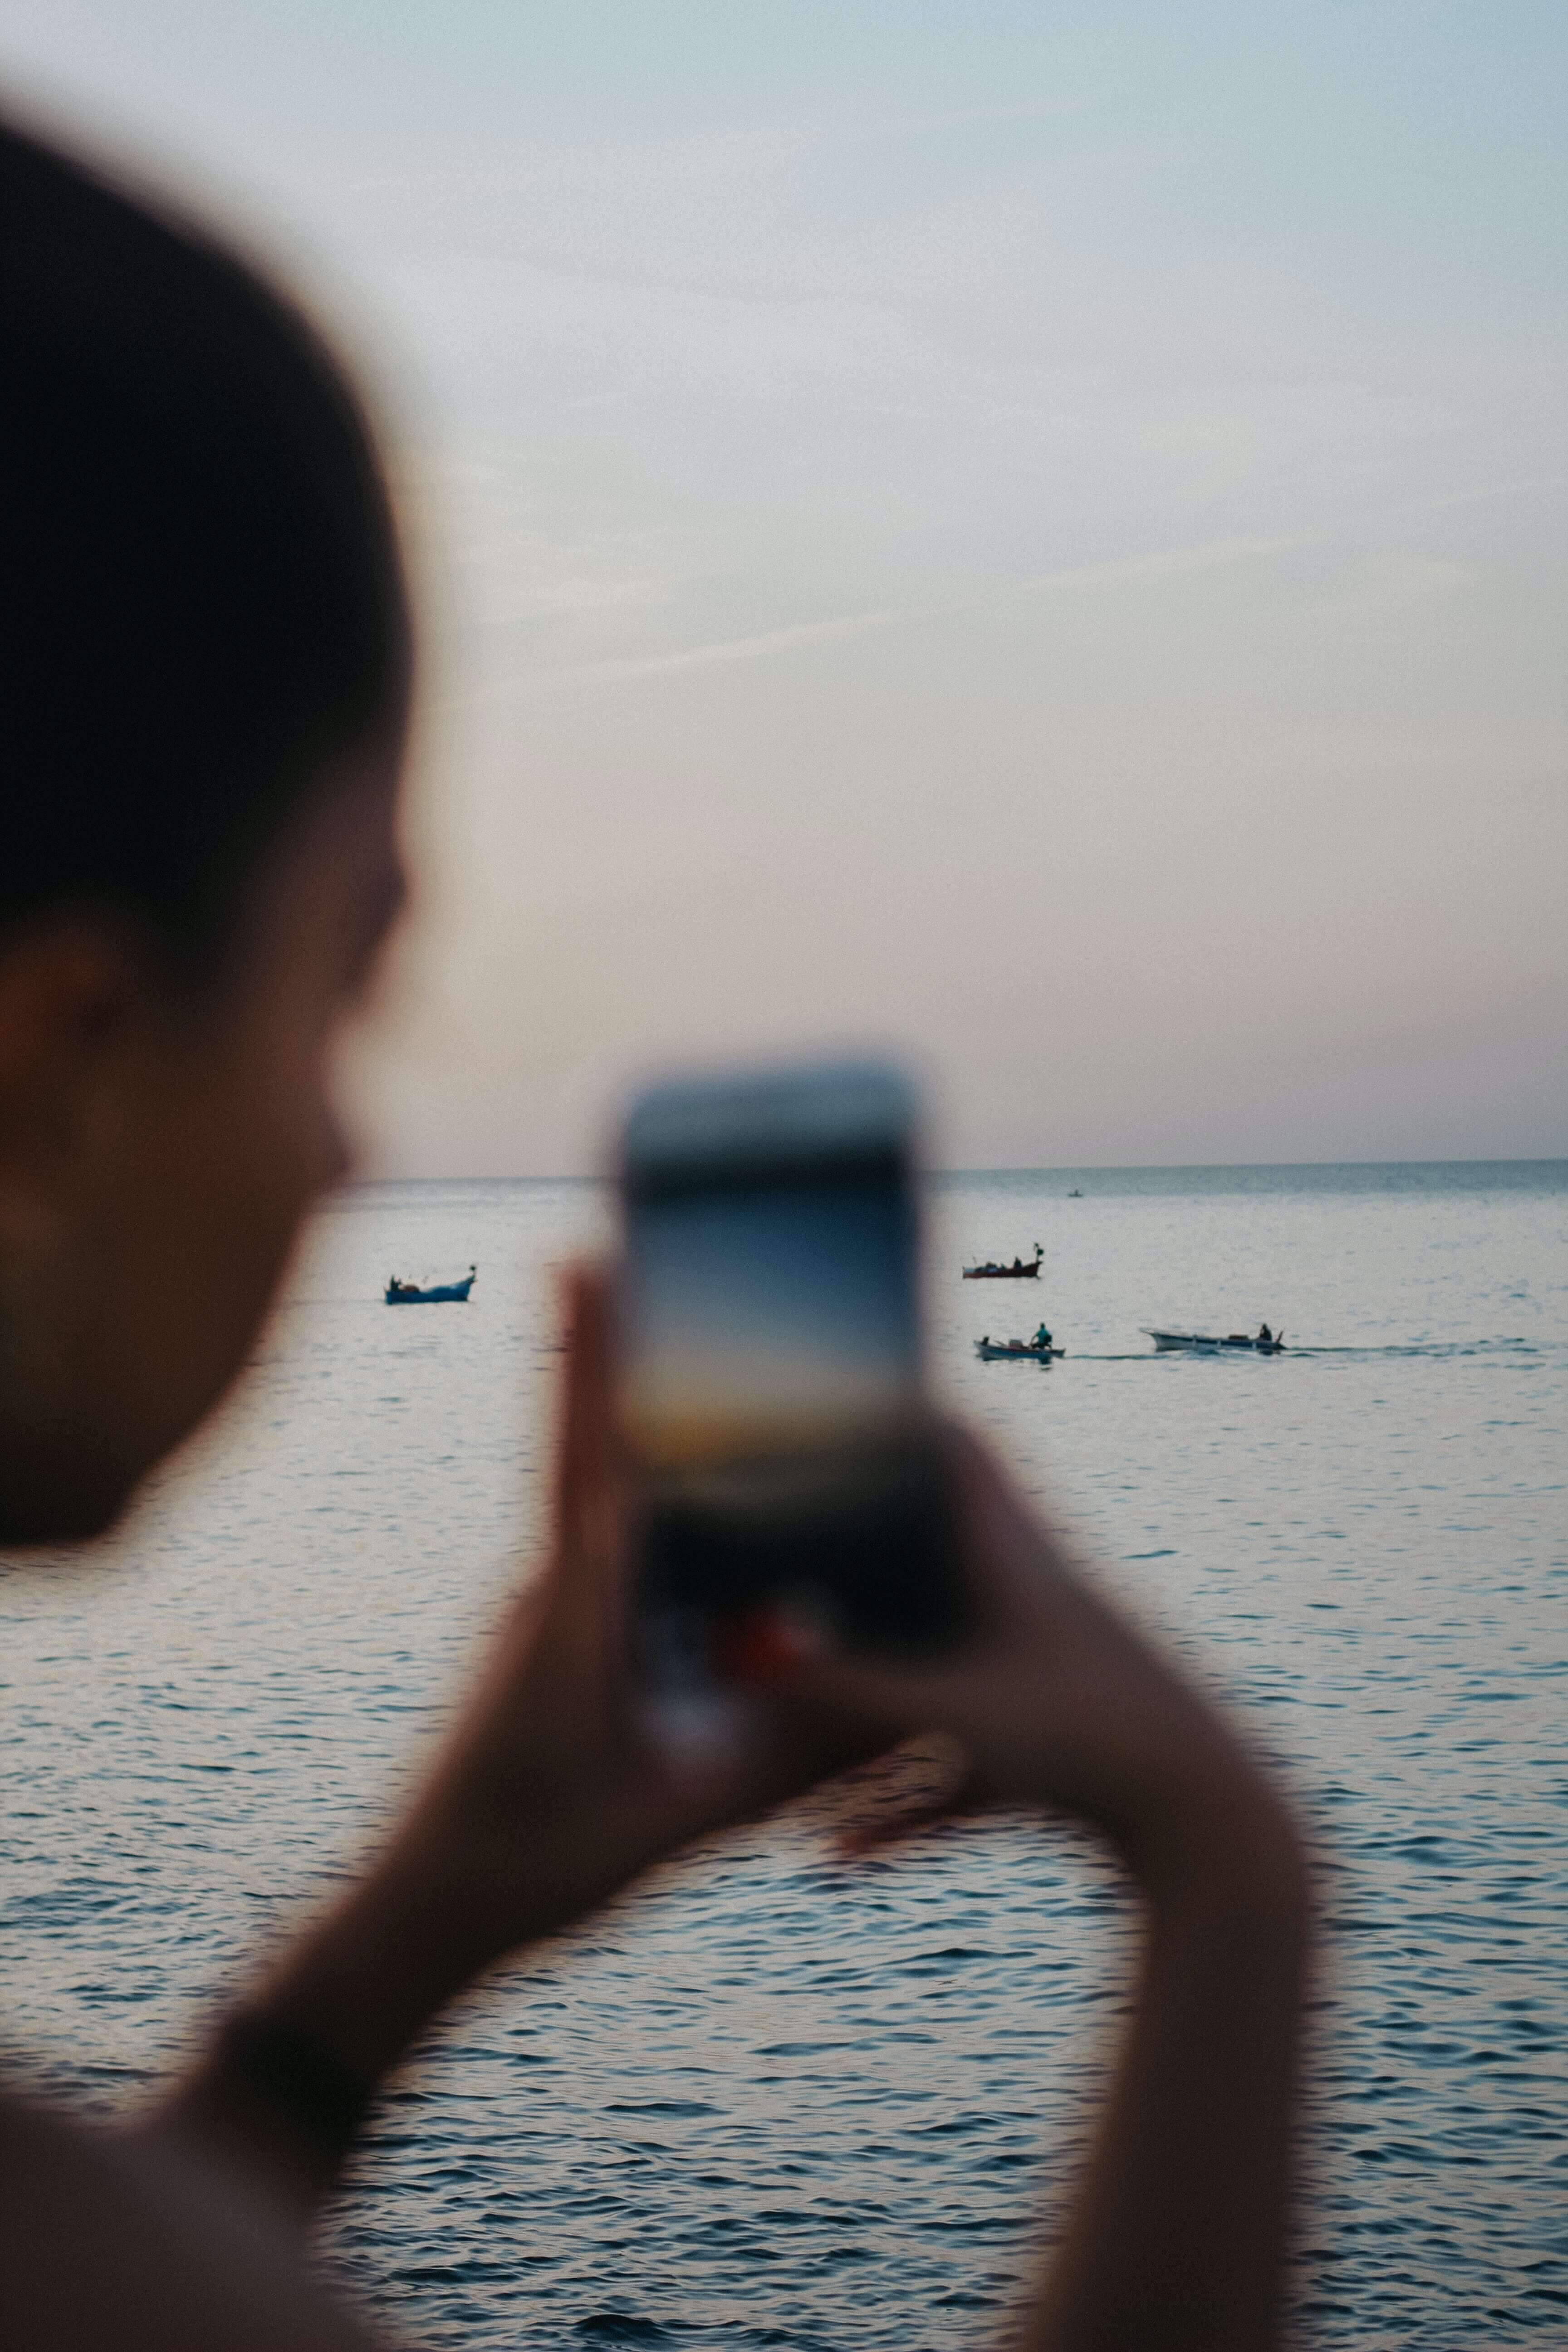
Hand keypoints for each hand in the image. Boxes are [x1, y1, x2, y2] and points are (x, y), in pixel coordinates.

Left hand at [302, 1267, 878, 2027]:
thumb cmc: (529, 1873)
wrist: (419, 1917)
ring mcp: (541, 1608)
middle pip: (586, 1442)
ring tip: (681, 1333)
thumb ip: (774, 1763)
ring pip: (593, 1489)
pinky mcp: (549, 1635)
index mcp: (570, 1617)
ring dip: (624, 1410)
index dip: (595, 1358)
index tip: (592, 1260)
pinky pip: (600, 1538)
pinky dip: (636, 1486)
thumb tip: (877, 1698)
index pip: (590, 1460)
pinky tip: (686, 1480)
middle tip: (638, 1243)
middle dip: (613, 1344)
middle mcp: (547, 1590)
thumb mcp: (670, 1828)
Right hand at [777, 1428, 1298, 1900]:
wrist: (1218, 1837)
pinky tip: (844, 1853)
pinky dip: (908, 1800)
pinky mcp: (1060, 1752)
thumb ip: (843, 1691)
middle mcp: (1035, 1606)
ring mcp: (1049, 1679)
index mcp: (1019, 1561)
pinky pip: (964, 1764)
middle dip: (861, 1563)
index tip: (839, 1397)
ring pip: (944, 1673)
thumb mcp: (955, 1713)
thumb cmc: (1094, 1748)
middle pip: (937, 1560)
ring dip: (871, 1707)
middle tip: (780, 1557)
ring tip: (787, 1744)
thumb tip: (739, 1654)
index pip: (964, 1451)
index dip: (904, 1414)